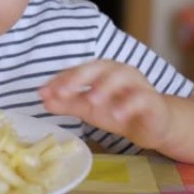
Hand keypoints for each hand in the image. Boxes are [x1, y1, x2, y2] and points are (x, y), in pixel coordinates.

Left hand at [39, 60, 173, 149]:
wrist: (151, 126)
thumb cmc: (117, 110)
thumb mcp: (88, 108)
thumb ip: (67, 103)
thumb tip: (43, 99)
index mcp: (100, 71)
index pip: (77, 71)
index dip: (59, 80)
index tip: (42, 92)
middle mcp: (118, 71)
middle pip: (97, 68)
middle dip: (78, 78)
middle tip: (62, 92)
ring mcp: (136, 83)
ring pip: (121, 77)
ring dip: (105, 87)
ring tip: (91, 101)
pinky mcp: (151, 99)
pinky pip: (141, 98)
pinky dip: (129, 105)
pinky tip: (118, 115)